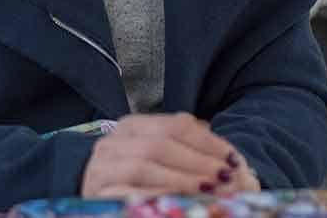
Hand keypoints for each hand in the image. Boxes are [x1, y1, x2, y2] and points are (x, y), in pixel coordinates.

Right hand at [79, 113, 251, 199]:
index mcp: (132, 126)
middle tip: (226, 180)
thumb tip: (229, 156)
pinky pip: (128, 192)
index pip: (175, 125)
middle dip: (198, 163)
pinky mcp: (99, 192)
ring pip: (144, 166)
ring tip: (210, 191)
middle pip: (161, 144)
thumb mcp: (160, 157)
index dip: (208, 142)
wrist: (92, 194)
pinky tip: (178, 201)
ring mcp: (102, 167)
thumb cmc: (135, 178)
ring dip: (182, 180)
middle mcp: (114, 142)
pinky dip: (157, 194)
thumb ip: (188, 150)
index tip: (234, 159)